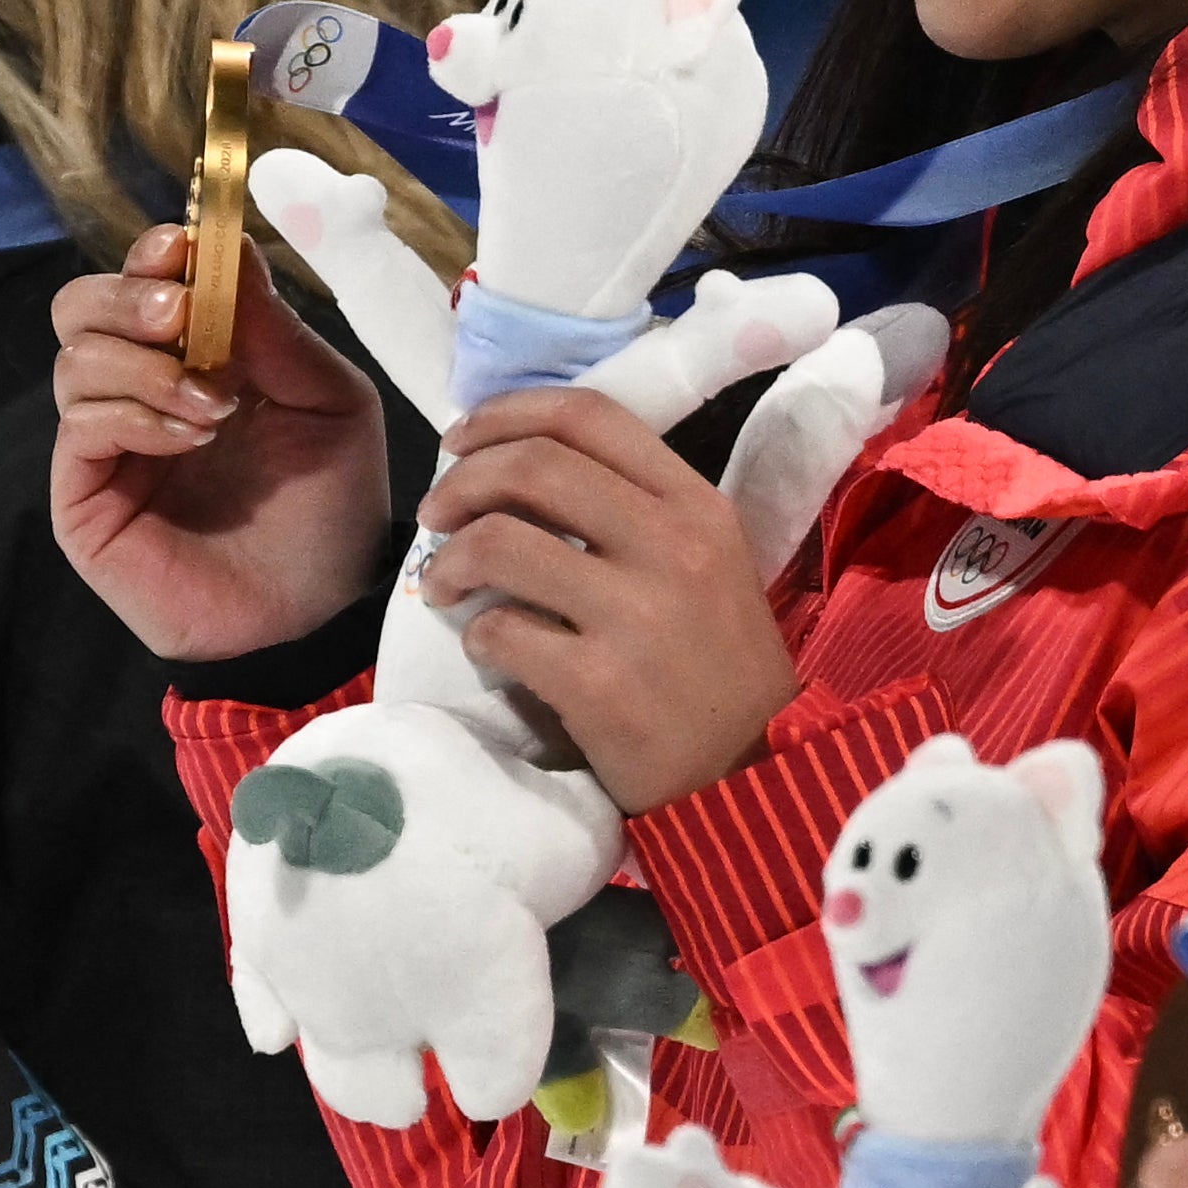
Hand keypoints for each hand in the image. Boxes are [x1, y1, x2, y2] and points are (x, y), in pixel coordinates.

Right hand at [49, 223, 392, 661]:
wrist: (318, 612)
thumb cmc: (328, 508)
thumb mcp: (329, 403)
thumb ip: (276, 331)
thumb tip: (228, 247)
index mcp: (196, 355)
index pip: (143, 280)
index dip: (154, 255)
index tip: (186, 248)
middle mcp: (138, 389)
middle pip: (81, 307)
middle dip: (127, 296)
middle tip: (181, 316)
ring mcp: (106, 445)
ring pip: (74, 361)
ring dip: (144, 365)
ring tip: (213, 406)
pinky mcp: (85, 498)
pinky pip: (81, 427)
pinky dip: (134, 416)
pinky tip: (190, 437)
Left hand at [417, 388, 795, 812]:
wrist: (752, 773)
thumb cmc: (717, 666)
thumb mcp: (707, 562)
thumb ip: (633, 509)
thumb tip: (519, 471)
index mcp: (696, 504)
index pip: (588, 414)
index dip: (507, 414)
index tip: (464, 440)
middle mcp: (671, 545)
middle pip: (533, 467)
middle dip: (461, 482)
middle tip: (435, 514)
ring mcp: (637, 615)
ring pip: (501, 542)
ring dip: (451, 559)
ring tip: (444, 586)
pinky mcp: (600, 684)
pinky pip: (502, 632)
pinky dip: (477, 636)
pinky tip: (488, 649)